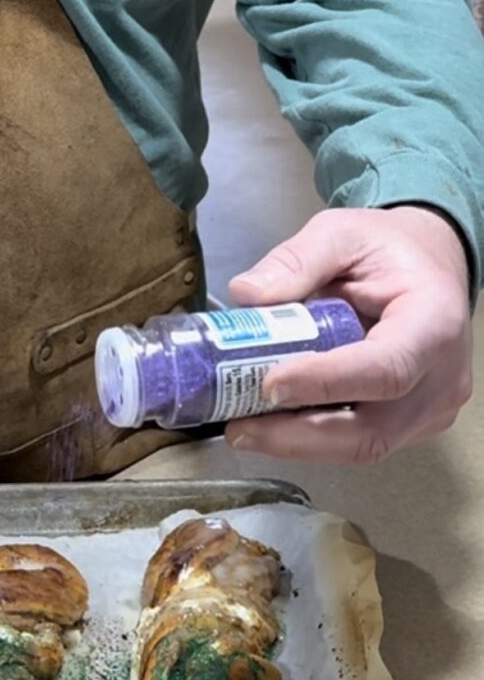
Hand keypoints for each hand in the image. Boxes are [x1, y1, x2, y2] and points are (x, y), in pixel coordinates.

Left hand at [223, 206, 472, 463]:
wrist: (429, 266)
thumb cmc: (390, 250)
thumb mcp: (342, 234)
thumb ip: (296, 261)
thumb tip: (246, 294)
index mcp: (434, 323)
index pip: (387, 369)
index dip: (327, 383)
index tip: (270, 383)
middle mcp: (442, 379)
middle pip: (373, 430)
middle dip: (299, 435)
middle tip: (239, 426)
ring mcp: (430, 409)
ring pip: (363, 445)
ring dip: (297, 443)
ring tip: (243, 428)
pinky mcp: (412, 424)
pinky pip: (360, 441)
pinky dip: (311, 438)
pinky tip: (271, 423)